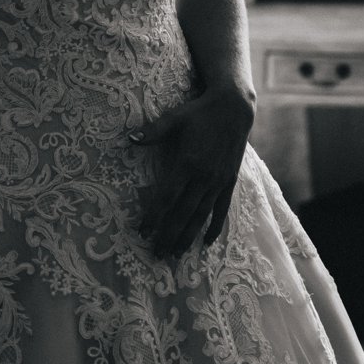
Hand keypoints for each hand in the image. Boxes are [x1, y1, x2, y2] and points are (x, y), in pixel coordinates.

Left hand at [131, 86, 254, 258]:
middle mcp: (203, 176)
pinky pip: (221, 210)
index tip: (143, 232)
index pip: (166, 198)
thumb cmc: (200, 112)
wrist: (235, 109)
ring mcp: (218, 181)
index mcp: (187, 163)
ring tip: (177, 254)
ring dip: (188, 236)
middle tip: (156, 254)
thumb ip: (152, 132)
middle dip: (169, 235)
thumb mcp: (175, 118)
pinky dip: (214, 227)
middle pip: (182, 213)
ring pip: (201, 216)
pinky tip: (206, 242)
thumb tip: (128, 139)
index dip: (154, 217)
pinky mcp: (229, 182)